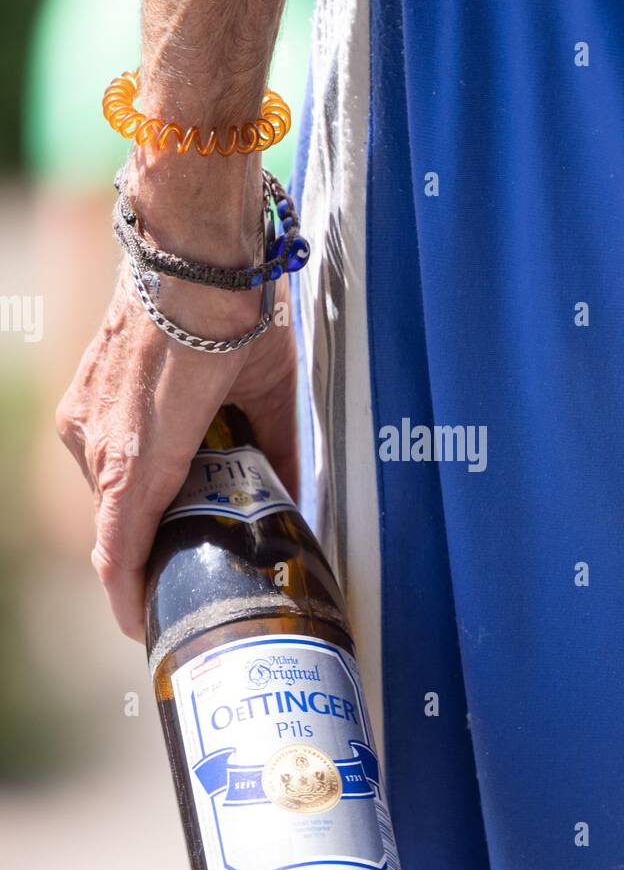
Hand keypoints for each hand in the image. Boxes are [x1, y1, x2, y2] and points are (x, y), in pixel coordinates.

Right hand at [56, 194, 298, 643]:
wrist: (189, 243)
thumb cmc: (237, 317)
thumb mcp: (274, 393)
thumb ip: (278, 451)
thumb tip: (295, 499)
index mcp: (142, 459)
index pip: (118, 551)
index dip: (128, 597)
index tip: (143, 627)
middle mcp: (100, 446)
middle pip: (117, 523)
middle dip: (151, 548)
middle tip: (193, 563)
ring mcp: (85, 418)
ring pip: (109, 486)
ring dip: (143, 503)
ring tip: (190, 505)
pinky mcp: (82, 394)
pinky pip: (99, 453)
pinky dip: (130, 468)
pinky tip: (167, 461)